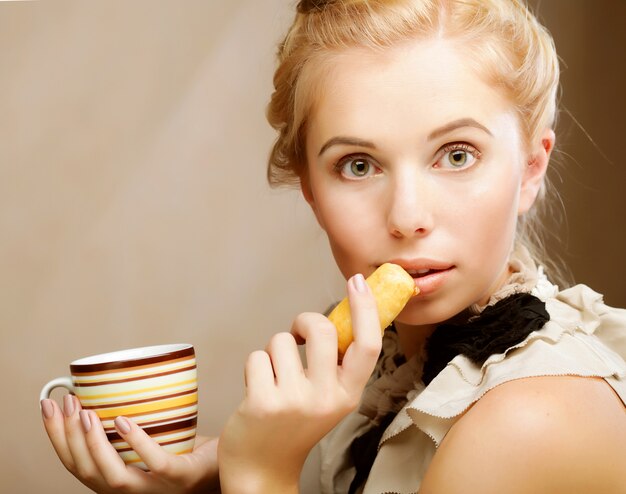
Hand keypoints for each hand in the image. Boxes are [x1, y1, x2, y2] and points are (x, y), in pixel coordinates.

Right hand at [40, 395, 219, 492]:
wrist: (224, 462)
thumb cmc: (184, 447)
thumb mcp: (147, 432)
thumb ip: (125, 417)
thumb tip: (100, 382)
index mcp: (117, 478)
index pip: (76, 463)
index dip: (56, 436)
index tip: (47, 404)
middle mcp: (130, 490)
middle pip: (86, 470)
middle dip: (69, 435)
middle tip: (66, 401)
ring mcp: (155, 488)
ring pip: (113, 475)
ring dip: (94, 442)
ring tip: (86, 412)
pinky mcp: (180, 477)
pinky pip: (155, 464)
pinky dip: (137, 442)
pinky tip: (123, 421)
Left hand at [218, 273, 381, 492]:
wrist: (263, 469)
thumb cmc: (295, 424)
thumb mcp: (328, 398)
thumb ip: (336, 363)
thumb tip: (341, 315)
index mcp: (349, 394)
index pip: (368, 345)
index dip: (365, 309)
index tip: (357, 282)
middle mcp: (326, 398)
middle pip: (321, 329)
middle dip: (303, 321)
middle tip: (297, 333)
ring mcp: (294, 401)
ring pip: (281, 341)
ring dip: (273, 351)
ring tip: (274, 377)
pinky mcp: (263, 402)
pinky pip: (257, 357)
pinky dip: (254, 366)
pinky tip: (258, 389)